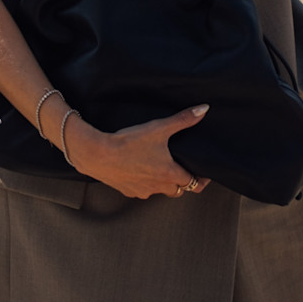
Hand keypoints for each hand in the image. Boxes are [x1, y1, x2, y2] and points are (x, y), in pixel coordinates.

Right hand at [65, 103, 210, 200]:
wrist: (97, 154)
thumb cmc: (128, 142)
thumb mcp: (158, 128)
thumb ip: (183, 120)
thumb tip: (203, 110)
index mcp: (169, 174)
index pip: (194, 183)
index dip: (201, 178)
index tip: (204, 173)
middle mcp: (158, 187)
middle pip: (178, 191)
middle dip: (183, 182)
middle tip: (184, 170)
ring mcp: (142, 191)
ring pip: (159, 191)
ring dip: (163, 183)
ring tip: (161, 168)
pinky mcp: (128, 191)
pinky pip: (142, 191)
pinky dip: (145, 183)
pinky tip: (140, 170)